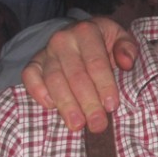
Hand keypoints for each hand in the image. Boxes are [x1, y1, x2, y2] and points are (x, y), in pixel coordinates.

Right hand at [20, 17, 137, 132]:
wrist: (78, 34)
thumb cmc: (103, 41)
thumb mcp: (120, 37)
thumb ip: (127, 48)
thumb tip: (126, 63)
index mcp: (87, 32)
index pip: (96, 62)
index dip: (104, 85)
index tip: (112, 106)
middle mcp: (63, 40)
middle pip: (75, 75)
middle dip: (88, 102)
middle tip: (98, 124)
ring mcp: (46, 51)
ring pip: (54, 80)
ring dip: (66, 105)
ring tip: (77, 124)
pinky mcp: (34, 62)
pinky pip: (30, 76)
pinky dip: (37, 92)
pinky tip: (51, 107)